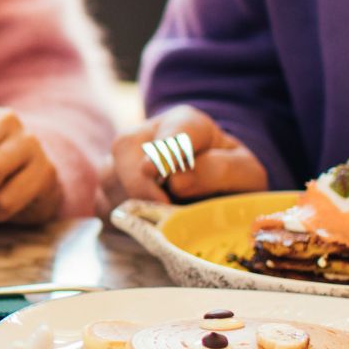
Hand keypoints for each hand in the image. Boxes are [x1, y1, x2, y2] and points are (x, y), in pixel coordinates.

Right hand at [102, 105, 267, 209]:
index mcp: (186, 123)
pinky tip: (146, 225)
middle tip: (163, 210)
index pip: (176, 129)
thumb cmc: (229, 178)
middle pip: (126, 147)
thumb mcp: (246, 174)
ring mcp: (121, 159)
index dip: (166, 149)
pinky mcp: (109, 187)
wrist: (210, 187)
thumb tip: (179, 180)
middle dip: (140, 184)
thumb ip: (222, 170)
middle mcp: (146, 134)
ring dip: (132, 203)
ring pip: (109, 175)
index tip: (152, 169)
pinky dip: (122, 218)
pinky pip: (102, 202)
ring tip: (161, 220)